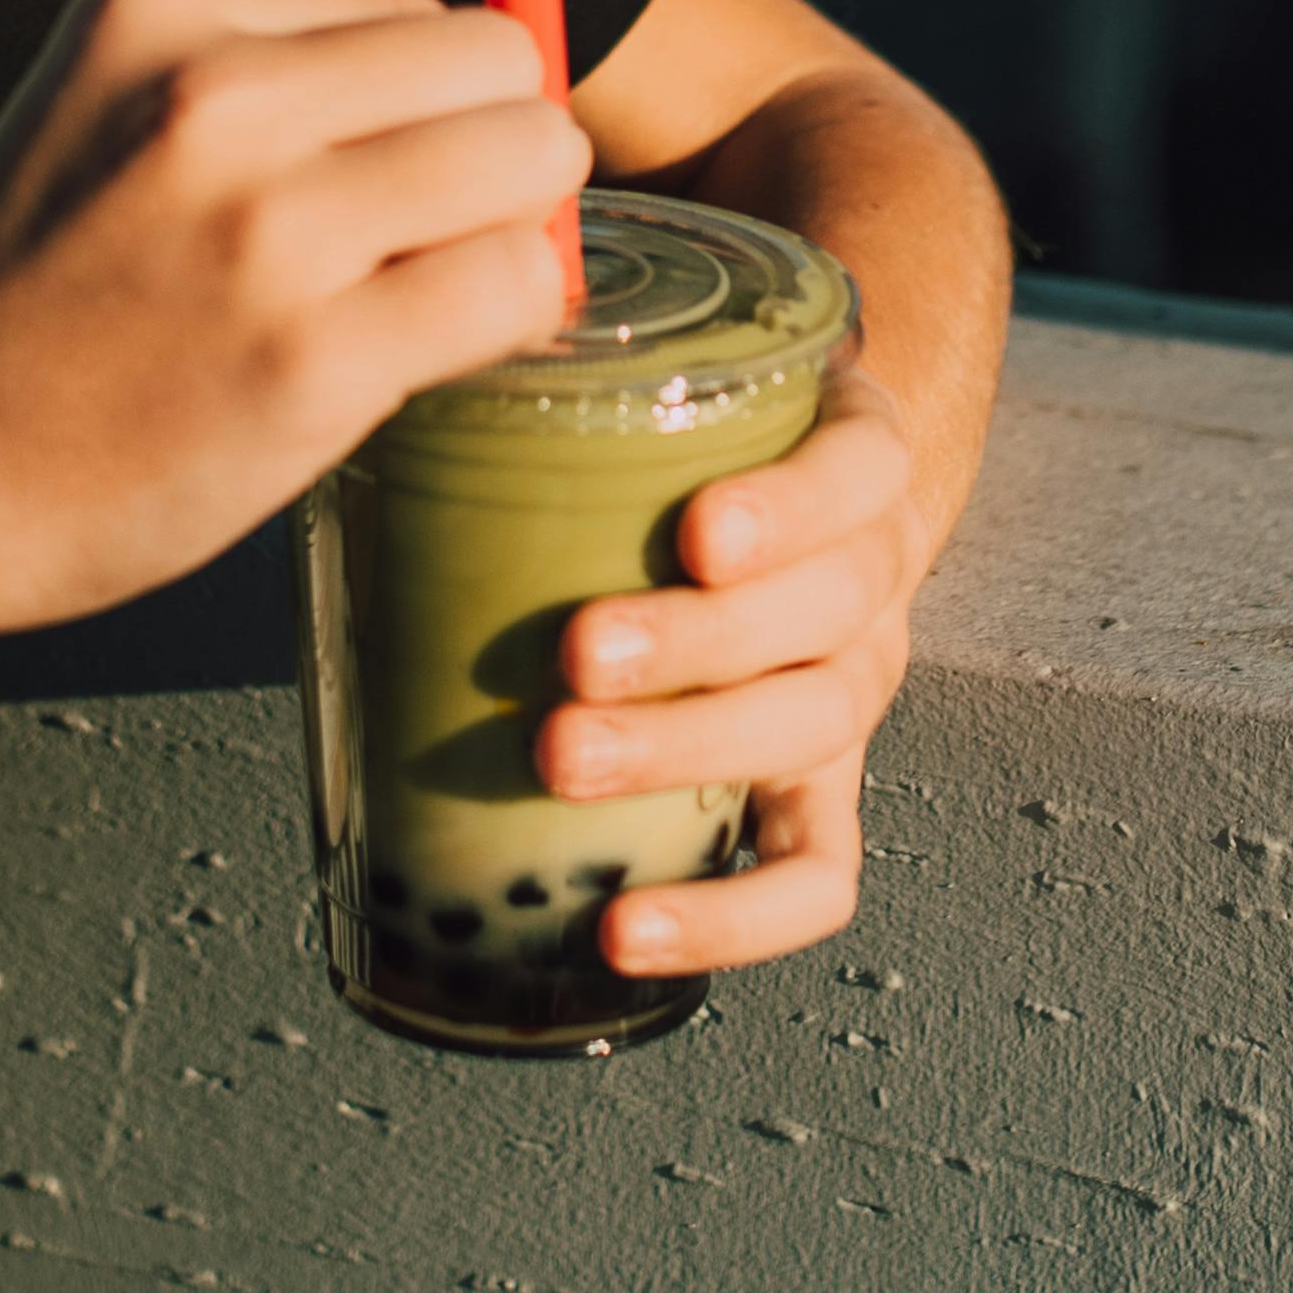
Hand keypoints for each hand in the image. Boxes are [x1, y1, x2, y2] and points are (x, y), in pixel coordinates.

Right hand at [0, 0, 585, 674]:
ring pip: (530, 166)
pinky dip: (499, 326)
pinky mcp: (309, 360)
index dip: (425, 106)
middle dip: (495, 152)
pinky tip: (408, 362)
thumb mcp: (111, 112)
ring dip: (504, 239)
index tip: (365, 184)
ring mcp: (266, 229)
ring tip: (412, 302)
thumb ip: (275, 79)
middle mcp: (215, 96)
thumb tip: (495, 93)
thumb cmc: (23, 302)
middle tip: (423, 242)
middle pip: (499, 65)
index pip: (418, 11)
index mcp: (163, 7)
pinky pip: (513, 289)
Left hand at [538, 369, 943, 978]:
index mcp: (854, 459)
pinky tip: (625, 933)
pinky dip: (735, 918)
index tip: (695, 532)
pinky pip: (813, 876)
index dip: (790, 509)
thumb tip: (422, 359)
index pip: (859, 474)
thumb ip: (602, 373)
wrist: (802, 501)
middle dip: (699, 644)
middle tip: (575, 657)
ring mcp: (850, 691)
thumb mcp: (692, 376)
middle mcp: (869, 577)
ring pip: (812, 728)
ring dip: (686, 749)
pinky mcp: (820, 793)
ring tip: (560, 762)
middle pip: (828, 614)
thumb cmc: (703, 435)